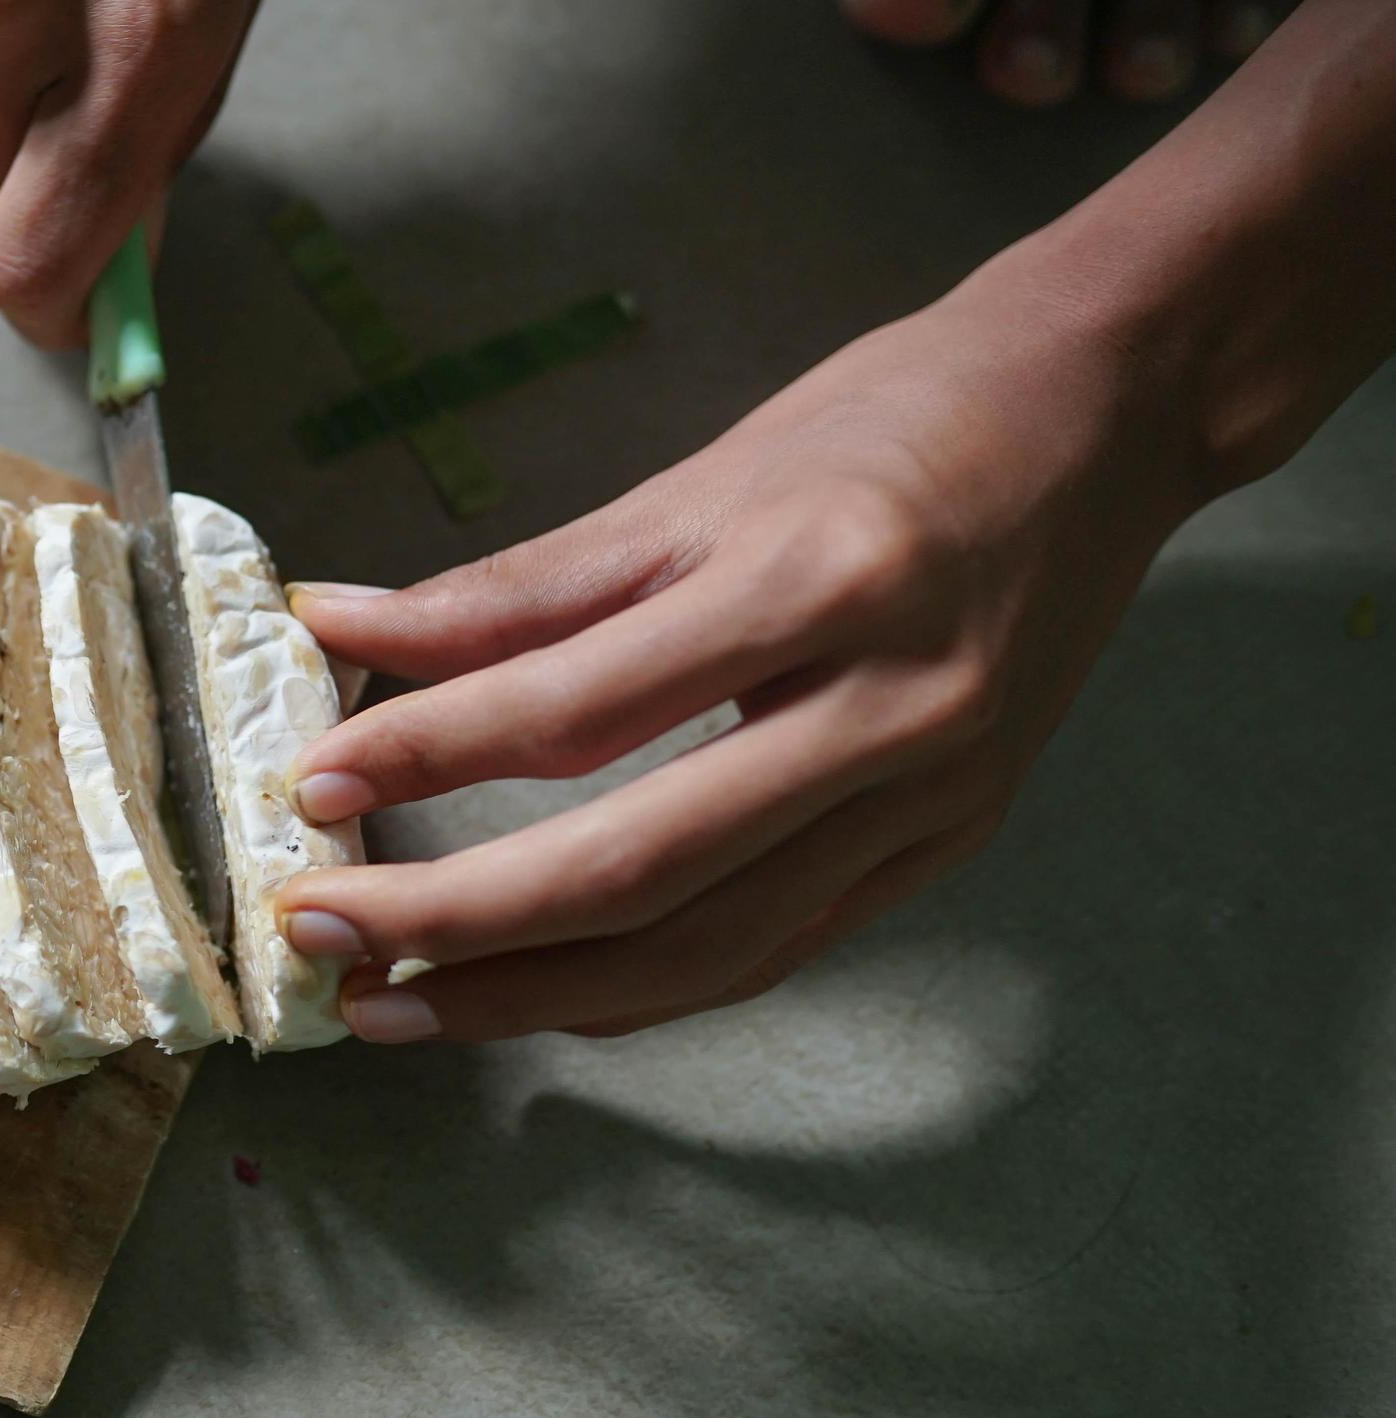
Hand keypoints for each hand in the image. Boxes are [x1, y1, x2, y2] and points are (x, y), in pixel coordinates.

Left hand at [271, 266, 1214, 1042]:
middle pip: (635, 868)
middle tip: (318, 936)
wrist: (1109, 415)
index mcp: (814, 584)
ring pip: (703, 947)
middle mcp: (887, 712)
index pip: (579, 708)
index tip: (308, 794)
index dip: (426, 757)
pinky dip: (642, 990)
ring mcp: (931, 799)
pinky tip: (535, 997)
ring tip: (392, 1002)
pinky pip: (771, 949)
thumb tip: (337, 622)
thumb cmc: (894, 421)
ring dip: (529, 993)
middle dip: (455, 921)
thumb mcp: (697, 479)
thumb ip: (517, 584)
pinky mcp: (948, 847)